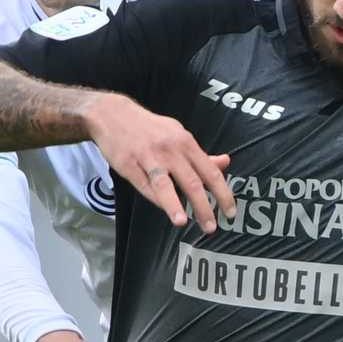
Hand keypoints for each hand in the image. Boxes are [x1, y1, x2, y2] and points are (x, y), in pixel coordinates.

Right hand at [85, 93, 235, 232]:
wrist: (113, 114)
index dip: (222, 193)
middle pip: (191, 181)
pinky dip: (155, 199)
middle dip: (204, 206)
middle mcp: (170, 150)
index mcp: (185, 142)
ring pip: (165, 184)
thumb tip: (224, 163)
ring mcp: (148, 157)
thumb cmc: (150, 128)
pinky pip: (144, 185)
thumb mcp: (178, 134)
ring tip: (183, 222)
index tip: (230, 211)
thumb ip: (200, 154)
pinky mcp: (128, 165)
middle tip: (211, 227)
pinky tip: (165, 210)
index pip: (210, 171)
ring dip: (175, 205)